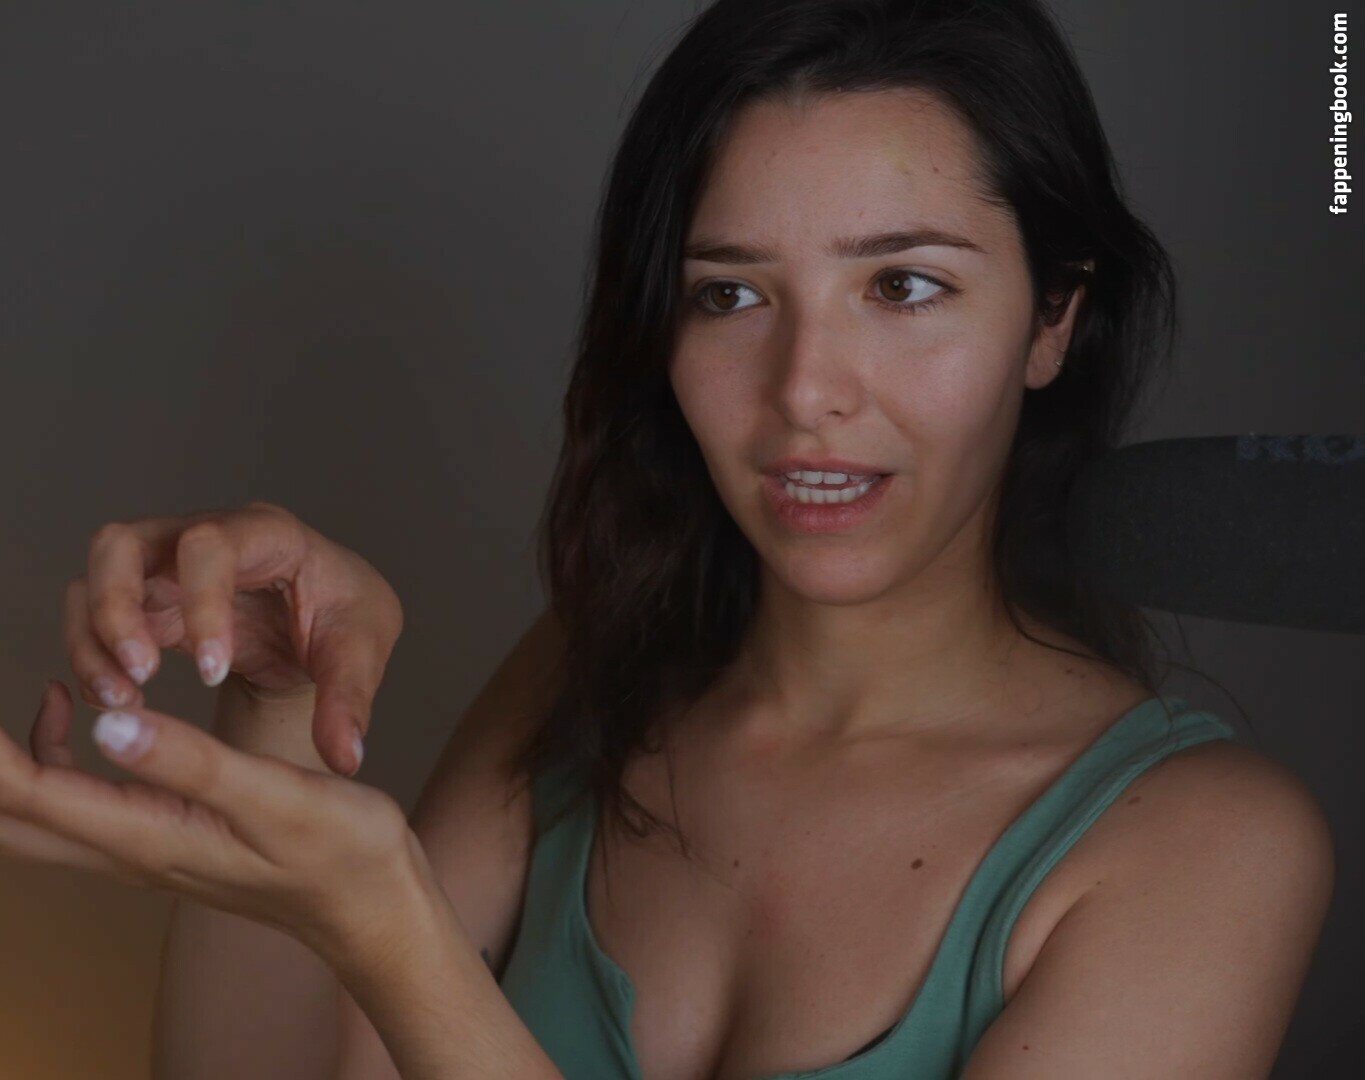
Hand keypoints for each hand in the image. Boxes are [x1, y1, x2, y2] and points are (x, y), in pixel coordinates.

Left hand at [2, 680, 423, 969]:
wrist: (372, 902)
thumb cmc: (340, 851)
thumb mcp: (275, 797)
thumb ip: (191, 762)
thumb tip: (106, 723)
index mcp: (150, 835)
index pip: (31, 795)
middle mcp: (132, 850)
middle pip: (14, 818)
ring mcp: (146, 849)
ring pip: (41, 814)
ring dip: (17, 760)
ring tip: (42, 689)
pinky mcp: (166, 838)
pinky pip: (82, 804)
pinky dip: (61, 756)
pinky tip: (92, 712)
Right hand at [65, 500, 403, 775]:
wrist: (324, 622)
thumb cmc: (345, 616)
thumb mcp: (363, 649)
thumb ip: (350, 699)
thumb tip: (345, 757)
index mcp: (266, 534)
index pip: (212, 546)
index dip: (201, 604)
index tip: (213, 673)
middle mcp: (203, 539)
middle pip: (123, 542)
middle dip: (116, 607)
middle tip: (139, 674)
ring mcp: (165, 568)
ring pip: (95, 579)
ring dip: (94, 640)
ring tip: (123, 700)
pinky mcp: (146, 605)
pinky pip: (94, 620)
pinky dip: (94, 659)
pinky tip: (121, 702)